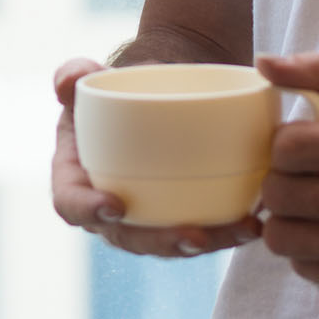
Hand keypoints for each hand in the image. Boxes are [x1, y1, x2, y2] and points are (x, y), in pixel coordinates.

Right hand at [50, 57, 262, 257]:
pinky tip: (253, 223)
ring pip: (170, 244)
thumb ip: (74, 74)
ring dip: (205, 244)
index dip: (88, 210)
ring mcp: (147, 217)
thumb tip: (65, 84)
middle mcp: (109, 208)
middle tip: (193, 234)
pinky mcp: (181, 215)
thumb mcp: (95, 76)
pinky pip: (201, 232)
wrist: (163, 84)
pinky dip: (229, 231)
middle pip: (129, 238)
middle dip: (162, 242)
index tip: (116, 205)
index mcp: (77, 177)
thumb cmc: (122, 84)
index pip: (70, 203)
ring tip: (240, 230)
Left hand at [255, 52, 318, 296]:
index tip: (301, 142)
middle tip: (303, 173)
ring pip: (281, 237)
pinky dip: (308, 247)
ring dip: (288, 217)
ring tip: (311, 202)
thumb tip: (264, 63)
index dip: (285, 142)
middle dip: (282, 178)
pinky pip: (303, 267)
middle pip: (278, 195)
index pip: (287, 149)